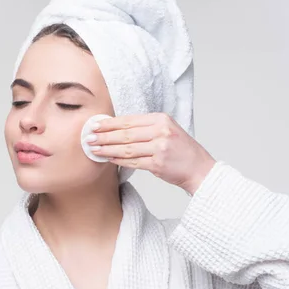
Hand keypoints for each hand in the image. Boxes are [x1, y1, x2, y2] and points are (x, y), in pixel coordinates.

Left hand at [86, 113, 216, 194]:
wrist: (200, 168)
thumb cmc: (182, 151)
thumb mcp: (167, 130)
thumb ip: (146, 128)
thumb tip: (117, 129)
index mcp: (161, 120)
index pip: (129, 120)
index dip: (110, 123)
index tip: (95, 125)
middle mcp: (161, 132)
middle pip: (125, 134)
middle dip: (104, 136)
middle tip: (89, 138)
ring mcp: (160, 148)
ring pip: (126, 148)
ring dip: (108, 149)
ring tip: (94, 149)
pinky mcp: (158, 164)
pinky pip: (133, 162)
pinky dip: (119, 160)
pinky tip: (108, 159)